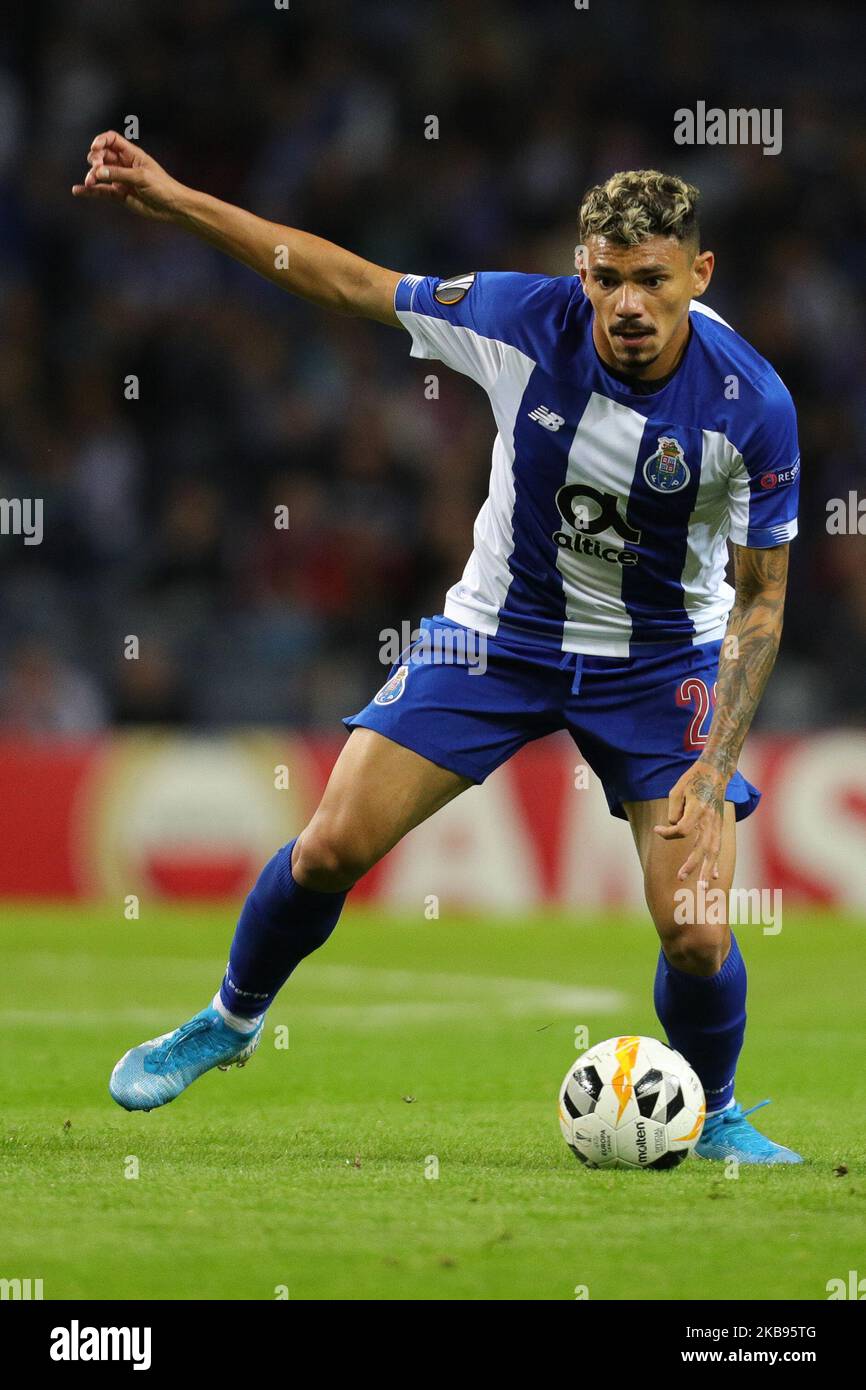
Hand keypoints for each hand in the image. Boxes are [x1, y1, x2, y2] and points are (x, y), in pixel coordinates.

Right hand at [71, 131, 183, 221]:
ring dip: (92, 176)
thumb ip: (119, 174)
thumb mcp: (141, 177)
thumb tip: (97, 172)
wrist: (172, 207)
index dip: (101, 141)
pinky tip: (78, 191)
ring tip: (89, 182)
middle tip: (97, 170)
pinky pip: (101, 191)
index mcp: (132, 154)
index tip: (95, 148)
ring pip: (100, 174)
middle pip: (102, 156)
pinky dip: (90, 191)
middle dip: (95, 160)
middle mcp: (124, 165)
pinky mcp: (120, 195)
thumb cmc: (162, 187)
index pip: (111, 140)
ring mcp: (121, 180)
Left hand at [653, 761, 727, 886]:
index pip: (682, 829)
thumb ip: (673, 811)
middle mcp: (709, 819)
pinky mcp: (719, 826)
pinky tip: (714, 877)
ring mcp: (717, 824)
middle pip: (702, 847)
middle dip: (692, 864)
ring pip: (713, 851)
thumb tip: (673, 828)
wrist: (715, 772)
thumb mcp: (676, 790)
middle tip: (679, 878)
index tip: (657, 829)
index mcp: (698, 808)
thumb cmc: (692, 780)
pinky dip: (715, 863)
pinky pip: (718, 848)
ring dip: (706, 870)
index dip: (668, 833)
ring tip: (702, 888)